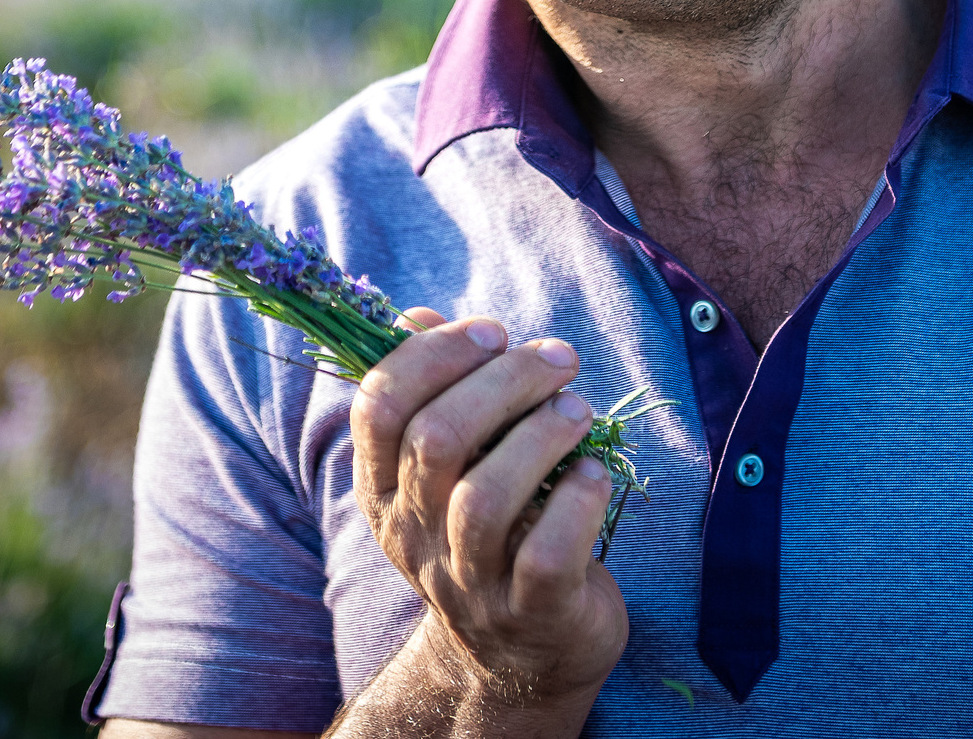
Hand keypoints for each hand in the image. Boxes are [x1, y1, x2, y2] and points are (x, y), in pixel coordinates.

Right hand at [348, 308, 628, 719]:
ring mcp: (470, 582)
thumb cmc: (494, 532)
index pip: (378, 406)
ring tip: (576, 409)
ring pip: (484, 499)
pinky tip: (595, 473)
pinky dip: (577, 501)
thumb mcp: (453, 466)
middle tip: (558, 359)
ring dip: (539, 436)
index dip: (434, 354)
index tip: (493, 331)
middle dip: (504, 382)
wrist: (522, 655)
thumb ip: (435, 390)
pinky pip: (545, 554)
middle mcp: (414, 536)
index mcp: (384, 489)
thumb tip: (415, 316)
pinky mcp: (532, 611)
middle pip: (437, 440)